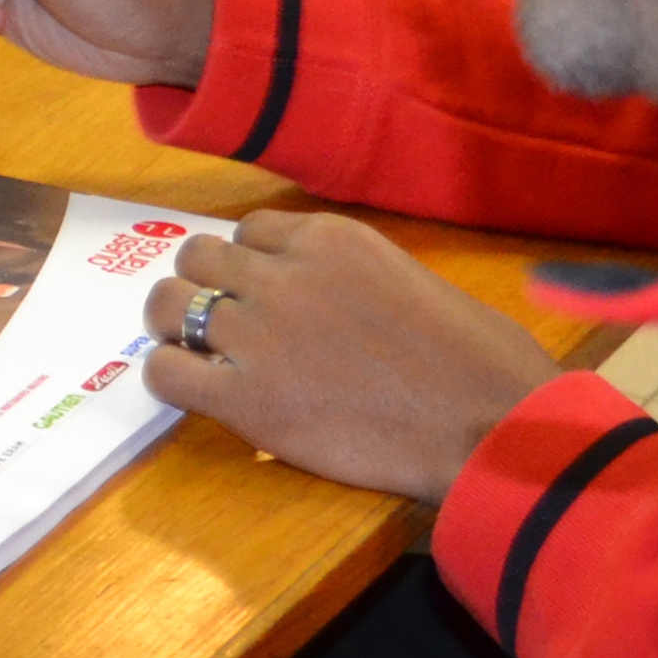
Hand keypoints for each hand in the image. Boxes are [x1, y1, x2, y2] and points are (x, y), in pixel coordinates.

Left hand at [147, 211, 564, 505]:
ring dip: (172, 324)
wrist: (491, 426)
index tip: (258, 294)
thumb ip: (355, 277)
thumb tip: (334, 299)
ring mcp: (258, 335)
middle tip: (215, 323)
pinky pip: (166, 371)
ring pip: (168, 304)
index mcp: (330, 239)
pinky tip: (194, 391)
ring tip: (192, 352)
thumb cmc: (482, 363)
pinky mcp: (244, 399)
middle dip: (200, 286)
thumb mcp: (415, 281)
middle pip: (197, 257)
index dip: (248, 265)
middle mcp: (283, 276)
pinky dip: (168, 377)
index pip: (251, 232)